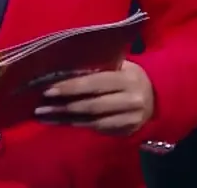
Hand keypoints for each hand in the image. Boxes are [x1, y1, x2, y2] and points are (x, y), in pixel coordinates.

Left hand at [33, 61, 154, 135]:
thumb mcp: (120, 66)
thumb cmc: (129, 75)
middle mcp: (130, 100)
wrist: (157, 96)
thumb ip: (97, 68)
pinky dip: (78, 126)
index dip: (70, 87)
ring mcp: (130, 119)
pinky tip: (61, 122)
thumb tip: (62, 70)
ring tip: (44, 117)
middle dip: (63, 107)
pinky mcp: (126, 131)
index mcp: (127, 79)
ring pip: (92, 121)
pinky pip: (97, 130)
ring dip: (65, 120)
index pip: (94, 83)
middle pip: (91, 105)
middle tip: (40, 107)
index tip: (48, 90)